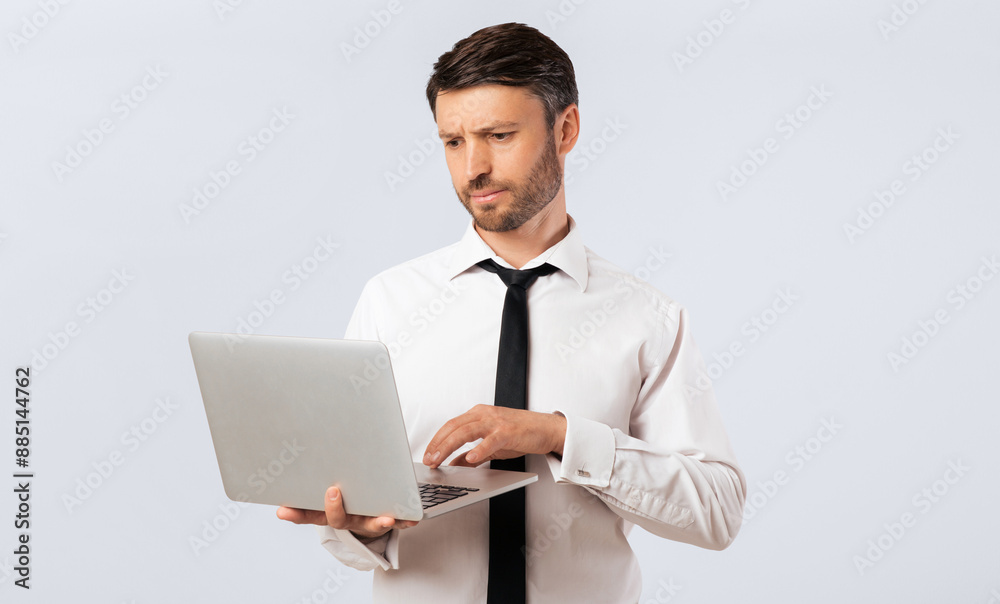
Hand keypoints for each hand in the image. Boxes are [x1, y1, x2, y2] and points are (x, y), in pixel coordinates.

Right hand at [276, 486, 417, 539]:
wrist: (370, 516)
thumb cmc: (347, 495)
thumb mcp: (329, 485)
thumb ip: (317, 472)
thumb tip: (296, 448)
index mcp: (329, 511)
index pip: (308, 514)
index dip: (295, 514)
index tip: (283, 510)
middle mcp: (348, 518)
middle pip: (337, 519)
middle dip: (333, 508)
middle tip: (331, 492)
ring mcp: (367, 521)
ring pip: (370, 524)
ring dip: (378, 522)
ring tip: (385, 518)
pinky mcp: (386, 520)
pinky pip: (397, 522)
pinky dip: (404, 520)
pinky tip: (412, 518)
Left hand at [422, 404, 566, 467]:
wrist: (547, 429)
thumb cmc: (520, 434)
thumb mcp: (491, 445)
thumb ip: (472, 454)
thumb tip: (454, 464)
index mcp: (478, 414)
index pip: (450, 425)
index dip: (436, 440)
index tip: (427, 455)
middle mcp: (484, 414)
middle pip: (453, 427)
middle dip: (438, 445)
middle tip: (428, 460)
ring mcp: (496, 422)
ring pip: (466, 432)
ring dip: (449, 446)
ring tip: (439, 460)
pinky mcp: (508, 432)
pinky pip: (490, 440)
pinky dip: (479, 449)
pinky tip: (470, 458)